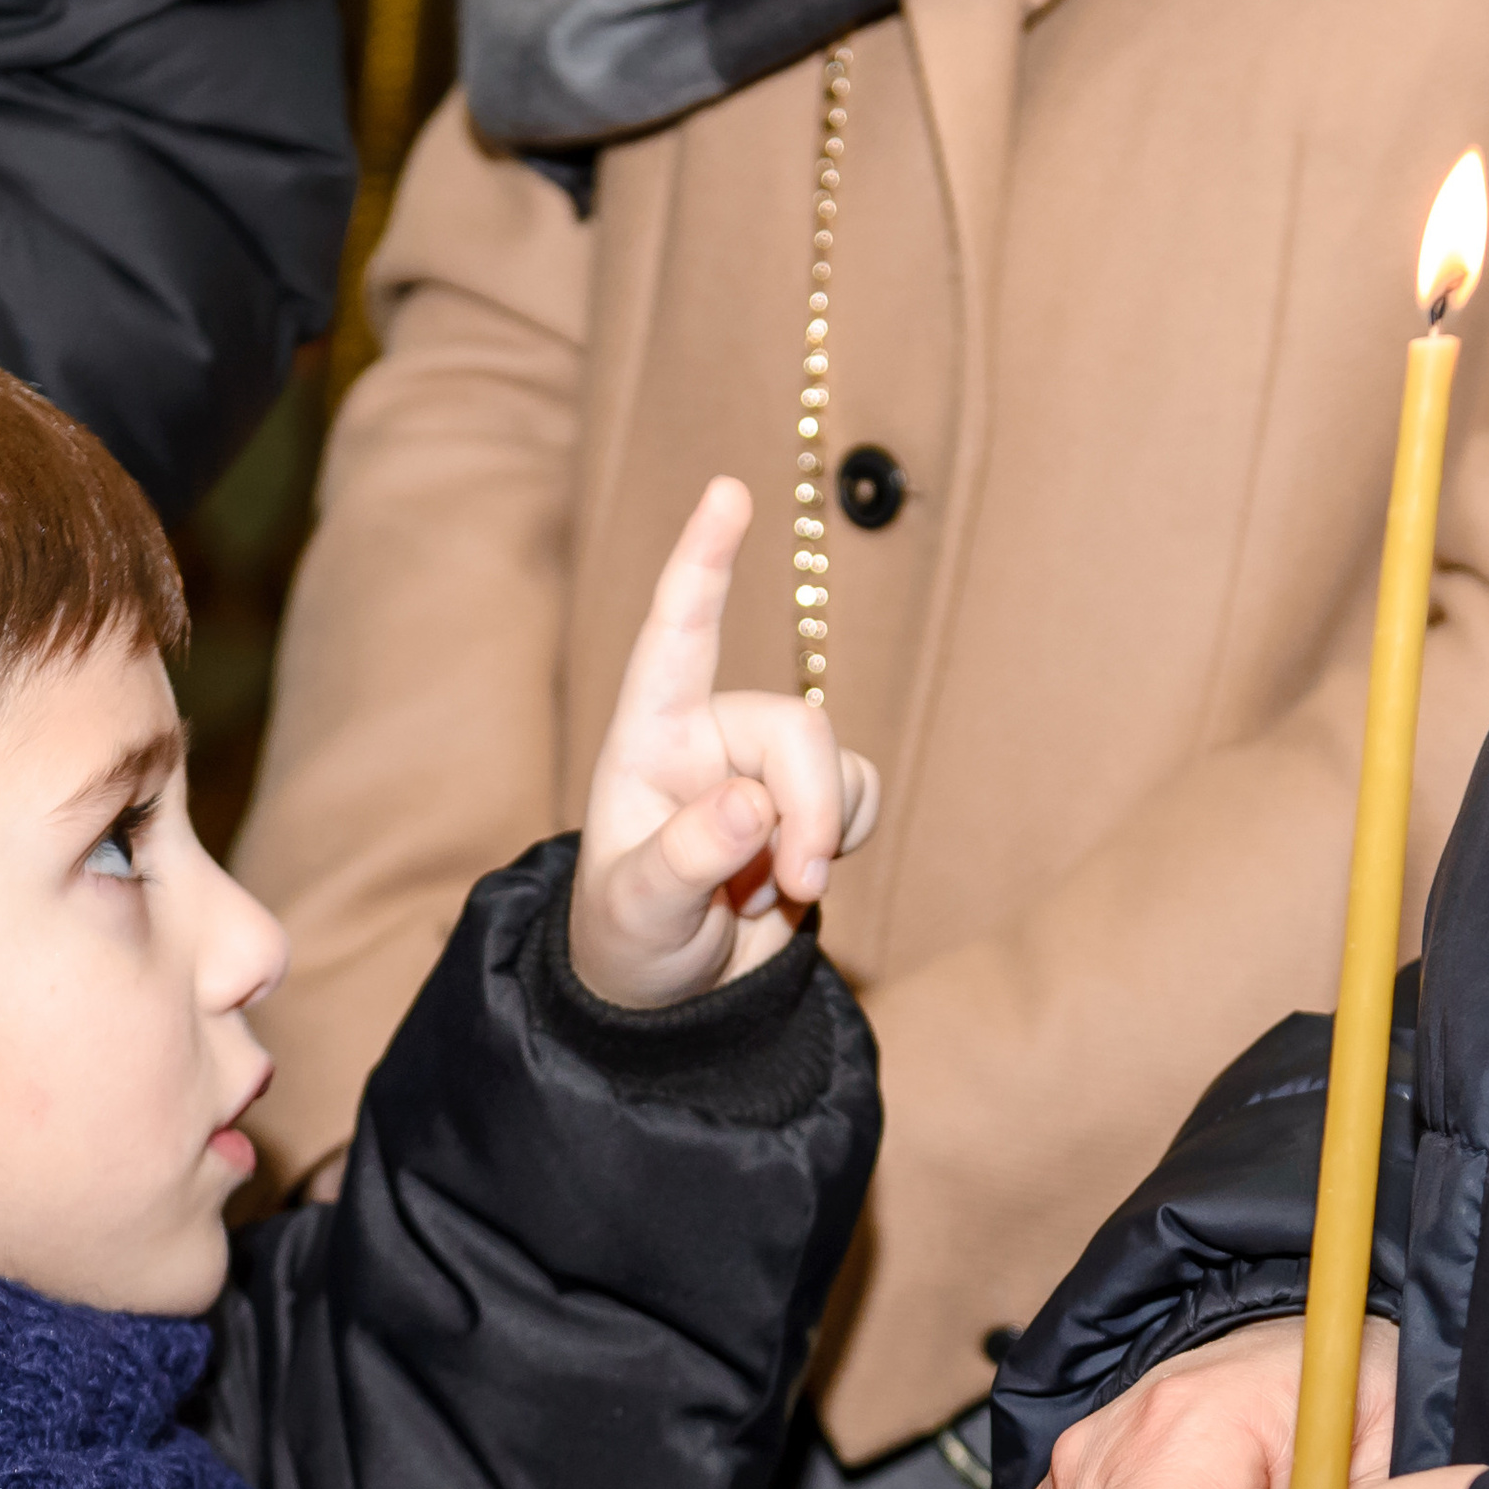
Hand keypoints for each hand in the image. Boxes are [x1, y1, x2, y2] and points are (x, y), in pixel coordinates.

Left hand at [570, 476, 878, 1008]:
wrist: (670, 997)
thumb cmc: (628, 942)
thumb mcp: (638, 912)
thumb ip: (684, 859)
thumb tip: (747, 804)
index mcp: (646, 738)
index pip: (676, 635)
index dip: (703, 562)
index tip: (729, 491)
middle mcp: (708, 735)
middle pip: (793, 727)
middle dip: (808, 808)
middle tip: (795, 886)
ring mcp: (763, 765)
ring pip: (834, 761)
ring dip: (825, 832)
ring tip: (776, 894)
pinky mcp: (810, 799)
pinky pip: (860, 791)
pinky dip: (847, 835)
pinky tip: (799, 878)